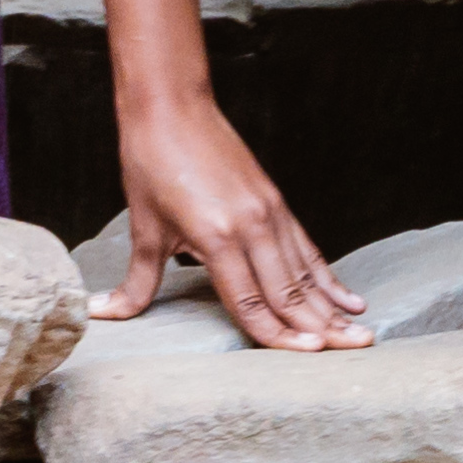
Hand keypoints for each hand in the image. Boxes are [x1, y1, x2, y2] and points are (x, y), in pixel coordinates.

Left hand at [90, 82, 363, 350]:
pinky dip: (328, 276)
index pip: (251, 301)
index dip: (278, 334)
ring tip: (360, 335)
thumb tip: (102, 313)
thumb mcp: (144, 228)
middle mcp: (251, 226)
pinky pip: (306, 248)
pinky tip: (349, 298)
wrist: (171, 106)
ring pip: (305, 272)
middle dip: (322, 327)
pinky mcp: (275, 201)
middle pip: (289, 291)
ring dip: (332, 307)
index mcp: (217, 237)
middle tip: (355, 353)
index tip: (309, 355)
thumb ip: (136, 282)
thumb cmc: (151, 163)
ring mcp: (268, 212)